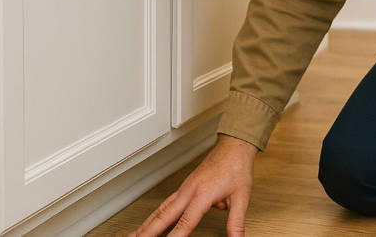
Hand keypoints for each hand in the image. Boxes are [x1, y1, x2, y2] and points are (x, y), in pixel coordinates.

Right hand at [129, 134, 258, 236]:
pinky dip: (154, 215)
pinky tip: (148, 223)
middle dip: (149, 230)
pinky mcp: (184, 188)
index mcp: (203, 193)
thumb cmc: (236, 168)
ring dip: (146, 223)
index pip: (187, 220)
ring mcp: (185, 188)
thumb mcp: (241, 197)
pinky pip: (165, 203)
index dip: (176, 235)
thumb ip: (236, 221)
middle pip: (165, 214)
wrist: (234, 148)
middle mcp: (190, 190)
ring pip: (161, 209)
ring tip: (134, 236)